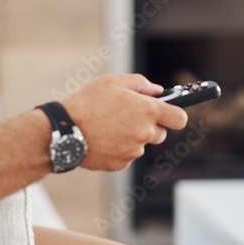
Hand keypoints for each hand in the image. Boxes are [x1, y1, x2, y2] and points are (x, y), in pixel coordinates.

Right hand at [61, 74, 187, 171]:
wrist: (64, 131)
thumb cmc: (85, 103)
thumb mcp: (111, 81)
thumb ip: (140, 84)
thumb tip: (157, 91)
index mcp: (146, 110)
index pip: (180, 118)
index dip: (175, 114)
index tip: (168, 113)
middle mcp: (144, 132)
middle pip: (160, 133)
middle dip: (149, 125)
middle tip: (127, 117)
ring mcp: (133, 150)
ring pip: (141, 144)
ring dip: (131, 137)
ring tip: (108, 127)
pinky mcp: (121, 163)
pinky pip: (126, 155)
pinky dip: (118, 148)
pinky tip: (102, 139)